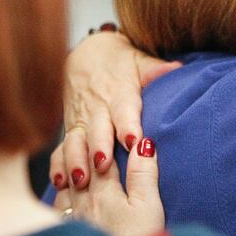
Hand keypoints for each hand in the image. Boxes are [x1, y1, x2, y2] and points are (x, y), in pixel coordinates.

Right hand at [48, 31, 180, 189]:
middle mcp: (97, 108)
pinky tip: (59, 182)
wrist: (85, 53)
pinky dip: (58, 165)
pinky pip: (60, 148)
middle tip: (103, 165)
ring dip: (76, 160)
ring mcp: (81, 120)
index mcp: (118, 92)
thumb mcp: (138, 60)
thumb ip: (155, 69)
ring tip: (80, 180)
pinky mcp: (70, 129)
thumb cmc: (119, 62)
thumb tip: (177, 67)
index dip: (127, 125)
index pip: (124, 110)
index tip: (133, 141)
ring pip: (76, 141)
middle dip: (99, 147)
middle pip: (97, 130)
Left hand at [60, 137, 164, 235]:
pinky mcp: (65, 233)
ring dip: (65, 164)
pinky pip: (56, 204)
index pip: (101, 155)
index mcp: (104, 191)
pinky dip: (58, 189)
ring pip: (62, 181)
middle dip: (78, 144)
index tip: (107, 124)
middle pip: (76, 163)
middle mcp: (82, 200)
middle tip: (82, 129)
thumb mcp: (148, 207)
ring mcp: (71, 217)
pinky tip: (62, 189)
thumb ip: (143, 173)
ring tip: (70, 152)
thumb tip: (143, 142)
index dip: (103, 137)